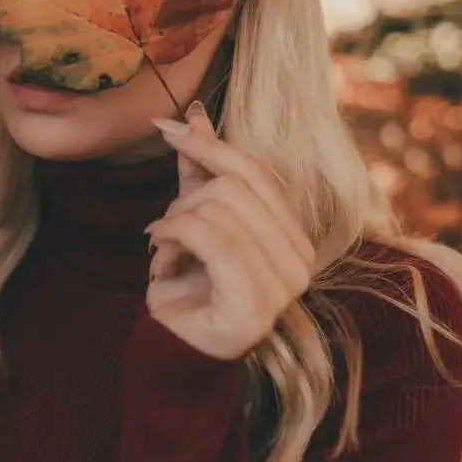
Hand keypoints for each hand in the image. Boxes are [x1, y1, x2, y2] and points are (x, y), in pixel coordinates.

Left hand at [147, 102, 314, 360]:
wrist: (172, 348)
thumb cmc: (187, 283)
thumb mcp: (194, 214)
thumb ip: (201, 168)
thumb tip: (197, 113)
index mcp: (294, 233)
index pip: (255, 170)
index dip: (207, 144)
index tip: (164, 126)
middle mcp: (301, 258)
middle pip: (233, 185)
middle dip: (184, 197)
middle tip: (165, 226)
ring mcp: (284, 283)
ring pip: (217, 207)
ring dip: (174, 222)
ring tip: (164, 249)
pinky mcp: (256, 302)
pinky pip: (209, 236)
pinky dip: (173, 235)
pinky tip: (160, 252)